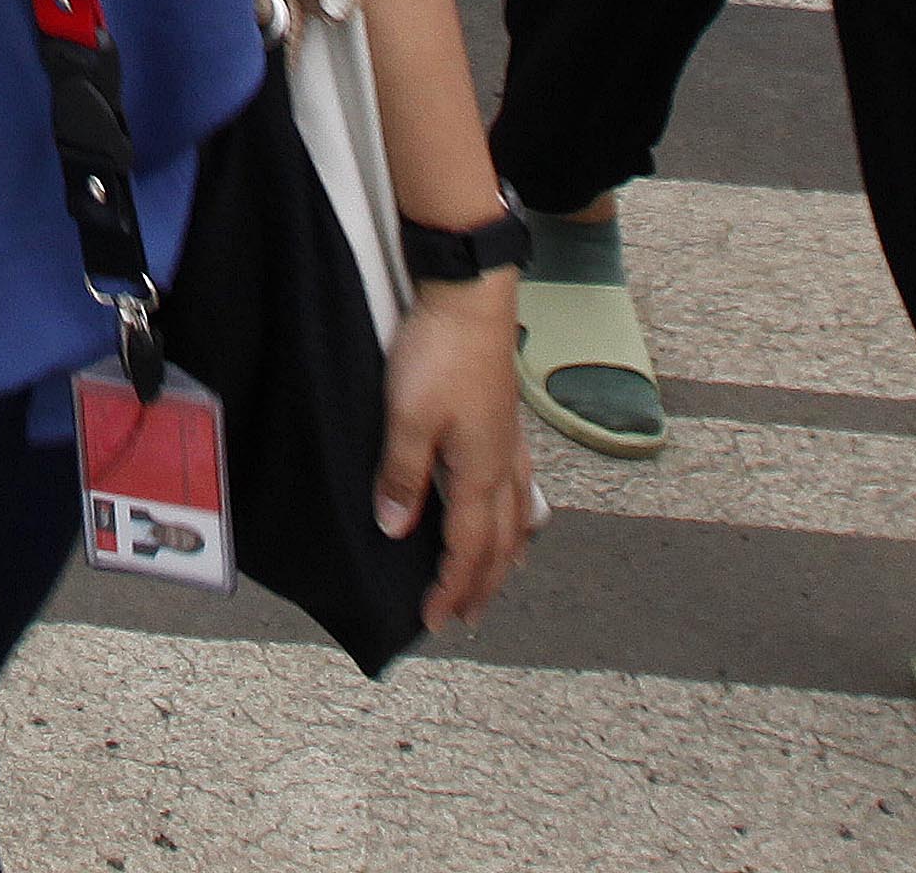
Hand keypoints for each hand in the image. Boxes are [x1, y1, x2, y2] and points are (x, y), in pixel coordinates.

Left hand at [380, 281, 542, 630]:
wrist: (470, 297)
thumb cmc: (439, 353)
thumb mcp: (406, 416)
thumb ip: (402, 476)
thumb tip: (396, 529)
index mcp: (480, 473)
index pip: (468, 549)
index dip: (451, 587)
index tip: (433, 619)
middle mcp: (503, 466)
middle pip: (501, 544)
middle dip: (484, 585)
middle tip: (466, 617)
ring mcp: (509, 443)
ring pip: (516, 518)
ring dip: (505, 556)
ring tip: (497, 579)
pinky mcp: (505, 422)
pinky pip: (519, 487)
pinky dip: (516, 517)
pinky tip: (514, 512)